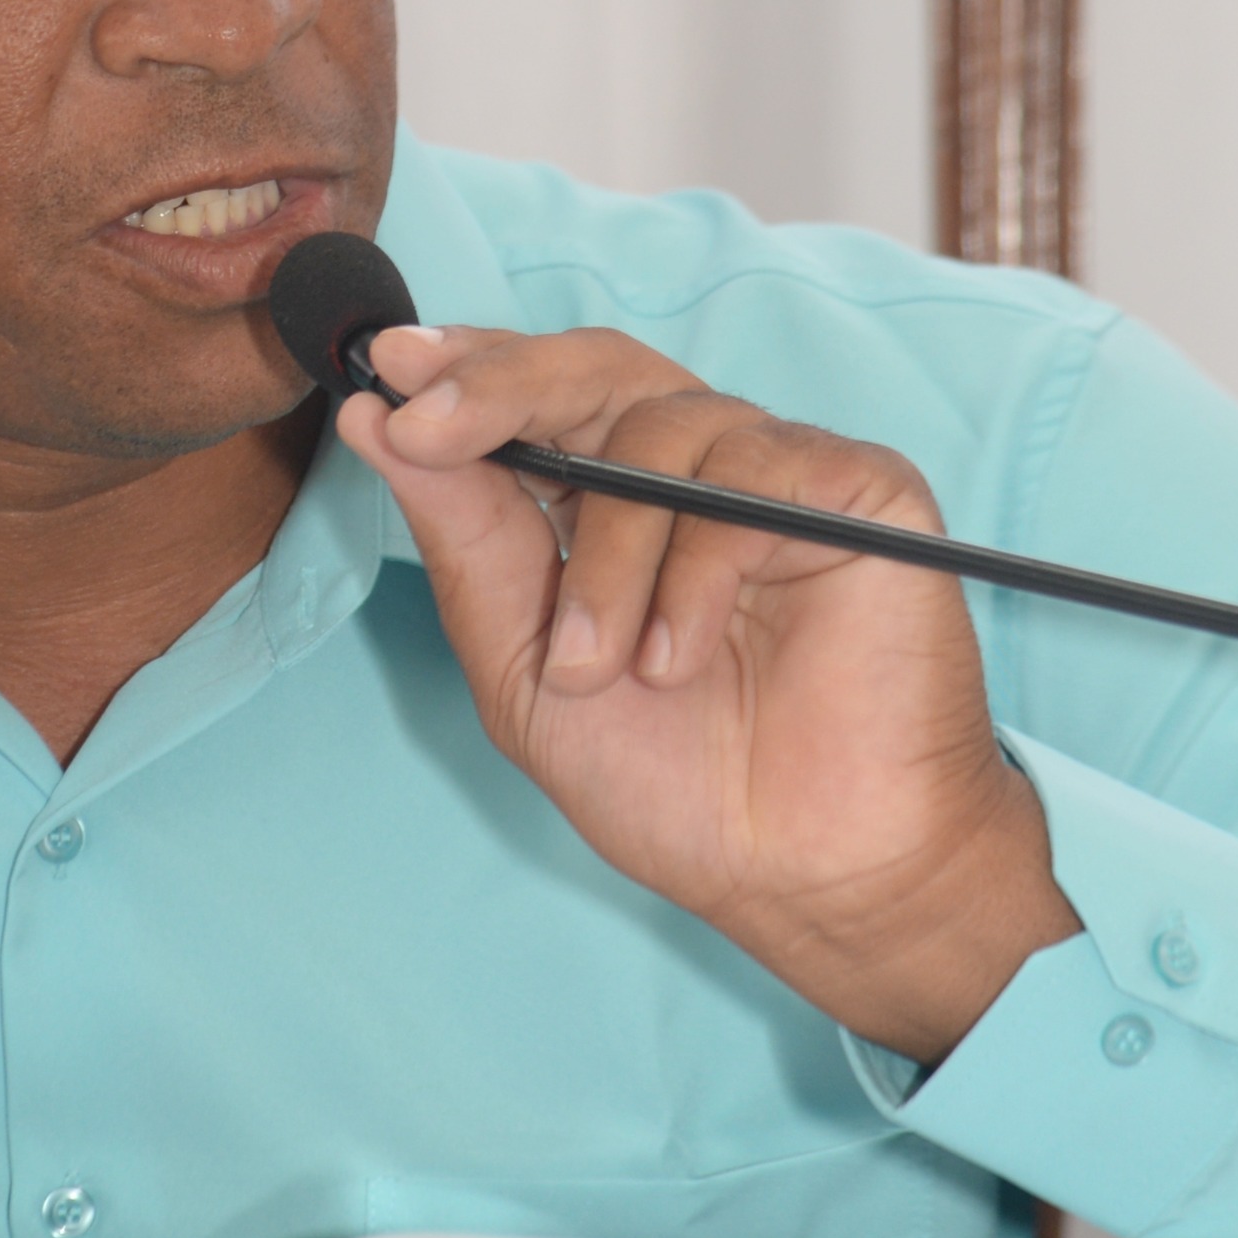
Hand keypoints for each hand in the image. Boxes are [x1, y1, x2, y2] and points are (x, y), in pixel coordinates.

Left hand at [337, 322, 1077, 1064]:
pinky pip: (758, 475)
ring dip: (604, 557)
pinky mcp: (861, 490)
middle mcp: (694, 468)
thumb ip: (464, 543)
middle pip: (597, 365)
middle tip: (432, 430)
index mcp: (611, 498)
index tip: (393, 368)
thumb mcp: (525, 667)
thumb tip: (376, 419)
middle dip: (502, 388)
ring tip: (595, 665)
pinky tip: (678, 656)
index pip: (540, 392)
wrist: (805, 873)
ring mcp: (778, 473)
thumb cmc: (674, 781)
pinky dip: (695, 569)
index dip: (468, 366)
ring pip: (661, 430)